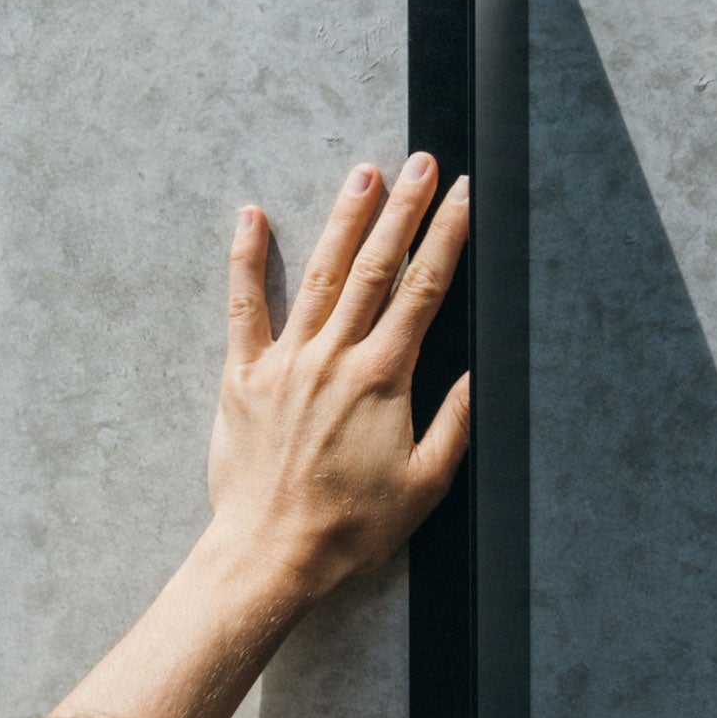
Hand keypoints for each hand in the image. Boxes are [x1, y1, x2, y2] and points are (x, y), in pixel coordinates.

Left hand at [207, 153, 471, 600]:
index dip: (445, 237)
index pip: (424, 290)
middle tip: (420, 163)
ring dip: (345, 219)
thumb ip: (452, 424)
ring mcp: (286, 362)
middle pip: (377, 266)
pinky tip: (252, 215)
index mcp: (383, 378)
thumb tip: (471, 376)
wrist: (272, 554)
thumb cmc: (351, 528)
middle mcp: (335, 357)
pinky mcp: (244, 377)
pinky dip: (246, 258)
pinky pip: (245, 306)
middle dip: (403, 209)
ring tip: (364, 174)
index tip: (460, 196)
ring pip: (321, 273)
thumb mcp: (426, 484)